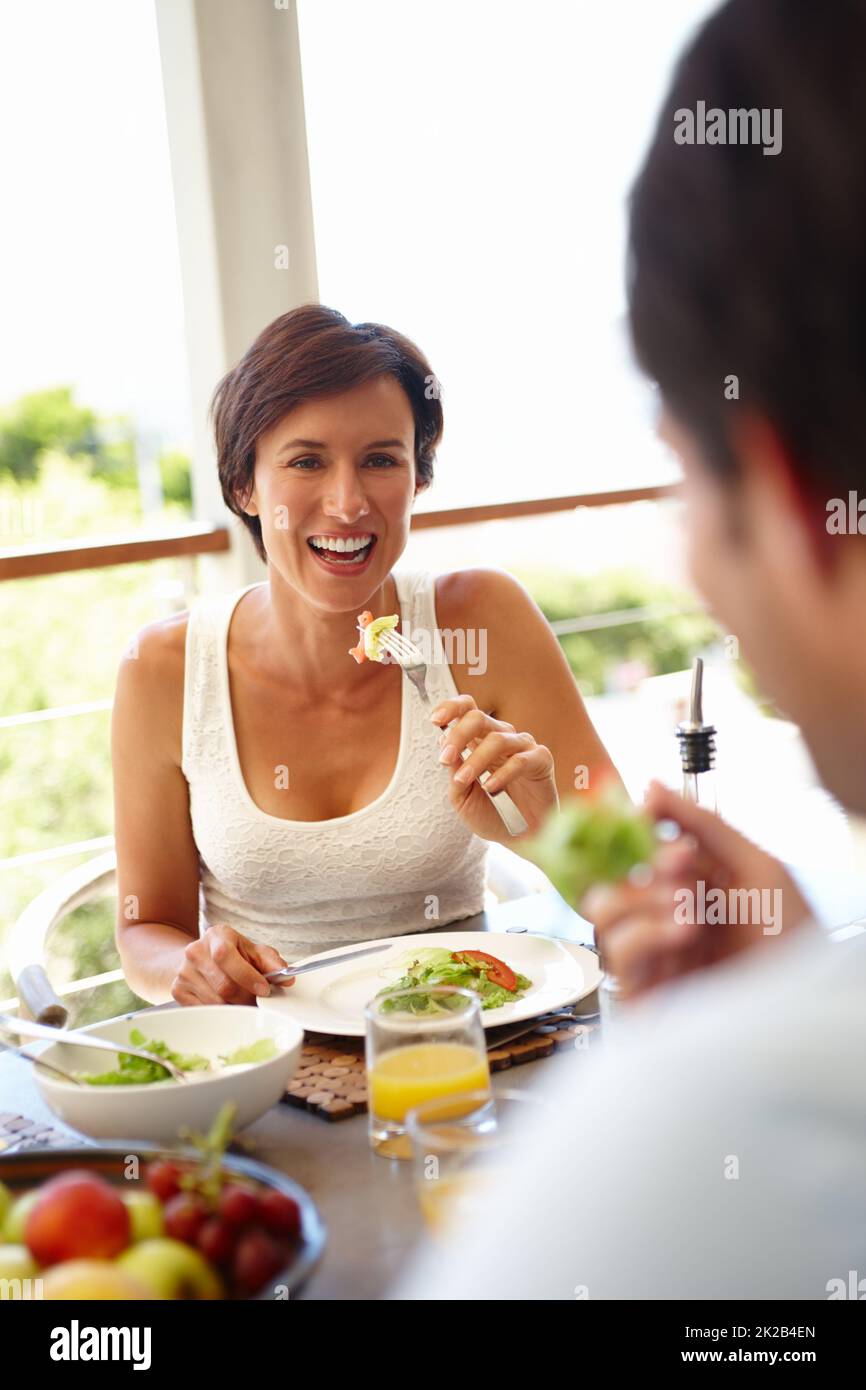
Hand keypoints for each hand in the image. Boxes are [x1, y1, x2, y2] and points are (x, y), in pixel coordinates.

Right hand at [171, 924, 295, 1006]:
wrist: (200, 957)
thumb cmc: (232, 955)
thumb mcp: (253, 951)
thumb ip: (271, 962)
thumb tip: (287, 977)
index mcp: (216, 936)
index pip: (226, 956)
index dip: (247, 976)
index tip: (264, 990)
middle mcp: (195, 951)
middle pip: (223, 985)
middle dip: (246, 998)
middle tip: (258, 1001)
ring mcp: (184, 972)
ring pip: (215, 1002)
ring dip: (235, 1007)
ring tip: (244, 1002)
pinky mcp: (178, 990)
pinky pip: (204, 1011)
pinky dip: (221, 1012)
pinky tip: (228, 1004)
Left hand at [430, 695, 558, 844]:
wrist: (520, 839)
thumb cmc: (492, 815)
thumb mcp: (462, 796)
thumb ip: (454, 770)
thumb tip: (443, 743)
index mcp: (480, 741)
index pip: (467, 710)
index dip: (451, 708)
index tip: (434, 720)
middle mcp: (501, 738)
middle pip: (478, 717)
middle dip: (457, 735)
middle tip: (445, 758)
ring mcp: (522, 747)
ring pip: (497, 739)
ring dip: (475, 760)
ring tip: (464, 781)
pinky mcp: (541, 760)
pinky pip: (520, 760)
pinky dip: (501, 774)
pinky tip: (490, 788)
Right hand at [582, 781, 811, 999]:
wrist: (806, 1001)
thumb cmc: (793, 940)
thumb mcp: (757, 867)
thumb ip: (704, 824)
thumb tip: (652, 786)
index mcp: (689, 885)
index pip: (637, 848)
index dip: (636, 828)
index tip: (651, 812)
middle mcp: (665, 916)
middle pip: (612, 873)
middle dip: (643, 861)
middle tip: (682, 861)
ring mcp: (654, 954)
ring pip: (605, 910)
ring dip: (643, 896)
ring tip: (691, 906)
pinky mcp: (645, 992)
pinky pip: (618, 953)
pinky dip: (646, 932)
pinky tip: (684, 932)